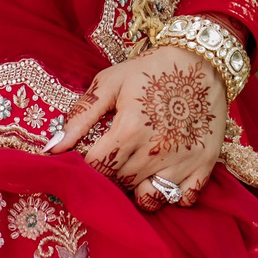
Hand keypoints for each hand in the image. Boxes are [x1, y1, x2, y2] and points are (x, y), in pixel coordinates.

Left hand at [44, 35, 230, 211]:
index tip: (91, 155)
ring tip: (136, 168)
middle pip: (119, 184)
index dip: (88, 165)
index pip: (96, 168)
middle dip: (111, 174)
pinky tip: (163, 175)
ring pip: (148, 198)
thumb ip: (81, 117)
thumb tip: (53, 148)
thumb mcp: (111, 82)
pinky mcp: (204, 164)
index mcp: (129, 129)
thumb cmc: (152, 68)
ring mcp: (182, 160)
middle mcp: (155, 150)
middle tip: (115, 156)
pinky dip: (170, 194)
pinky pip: (182, 199)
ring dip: (137, 188)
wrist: (204, 59)